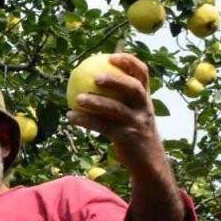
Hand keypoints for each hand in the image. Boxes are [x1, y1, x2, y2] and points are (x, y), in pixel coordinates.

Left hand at [66, 53, 165, 176]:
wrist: (149, 163)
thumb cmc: (135, 133)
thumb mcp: (133, 113)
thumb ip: (121, 98)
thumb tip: (94, 77)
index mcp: (146, 99)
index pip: (143, 74)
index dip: (129, 62)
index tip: (111, 56)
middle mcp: (144, 109)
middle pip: (134, 89)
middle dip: (116, 80)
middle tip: (95, 77)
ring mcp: (137, 124)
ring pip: (116, 109)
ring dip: (96, 102)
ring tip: (78, 98)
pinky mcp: (127, 138)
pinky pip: (103, 127)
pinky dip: (86, 120)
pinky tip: (71, 116)